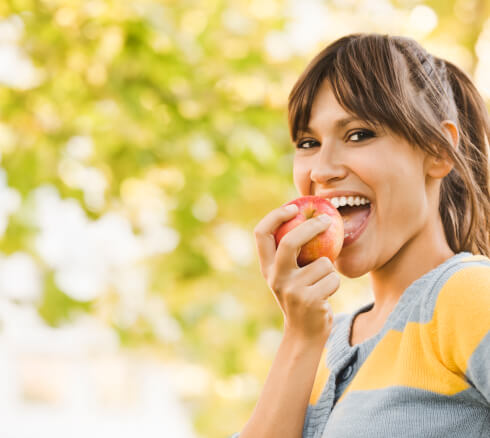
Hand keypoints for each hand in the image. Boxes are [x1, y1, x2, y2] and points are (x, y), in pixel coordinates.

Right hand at [253, 204, 340, 341]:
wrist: (305, 334)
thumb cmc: (301, 296)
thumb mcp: (289, 275)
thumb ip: (292, 253)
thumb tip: (311, 216)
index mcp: (267, 267)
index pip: (261, 234)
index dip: (275, 216)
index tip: (294, 207)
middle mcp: (275, 277)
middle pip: (290, 241)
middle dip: (311, 227)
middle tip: (327, 220)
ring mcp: (291, 289)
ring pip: (323, 262)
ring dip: (329, 270)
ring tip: (321, 284)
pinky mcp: (309, 300)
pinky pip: (333, 278)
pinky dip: (335, 284)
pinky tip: (326, 295)